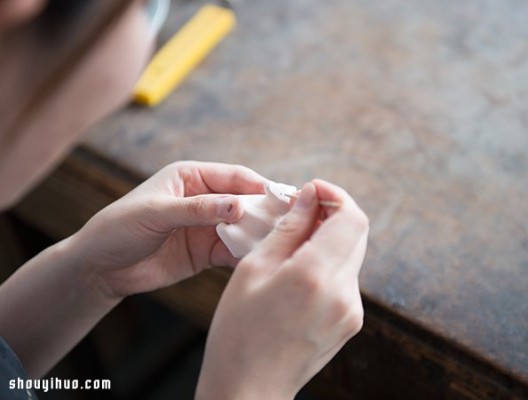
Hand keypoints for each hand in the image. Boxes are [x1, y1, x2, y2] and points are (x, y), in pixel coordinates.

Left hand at [72, 161, 267, 299]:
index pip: (235, 177)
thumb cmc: (120, 228)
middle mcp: (204, 198)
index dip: (260, 186)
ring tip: (281, 243)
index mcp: (192, 177)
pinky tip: (260, 259)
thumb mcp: (157, 214)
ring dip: (259, 233)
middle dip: (266, 211)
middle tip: (291, 222)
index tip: (283, 198)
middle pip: (245, 201)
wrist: (101, 268)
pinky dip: (246, 253)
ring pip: (243, 226)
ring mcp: (207, 226)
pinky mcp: (206, 251)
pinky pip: (233, 250)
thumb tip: (238, 205)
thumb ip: (198, 209)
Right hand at [196, 179, 368, 399]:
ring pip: (353, 254)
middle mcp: (343, 293)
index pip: (351, 218)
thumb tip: (309, 196)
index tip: (313, 190)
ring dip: (331, 238)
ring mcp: (351, 311)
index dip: (336, 196)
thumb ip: (288, 228)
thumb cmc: (239, 331)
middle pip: (358, 233)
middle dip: (333, 213)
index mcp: (314, 276)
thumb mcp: (253, 270)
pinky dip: (330, 263)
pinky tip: (301, 270)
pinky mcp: (351, 322)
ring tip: (295, 242)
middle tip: (302, 211)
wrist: (249, 388)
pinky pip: (347, 278)